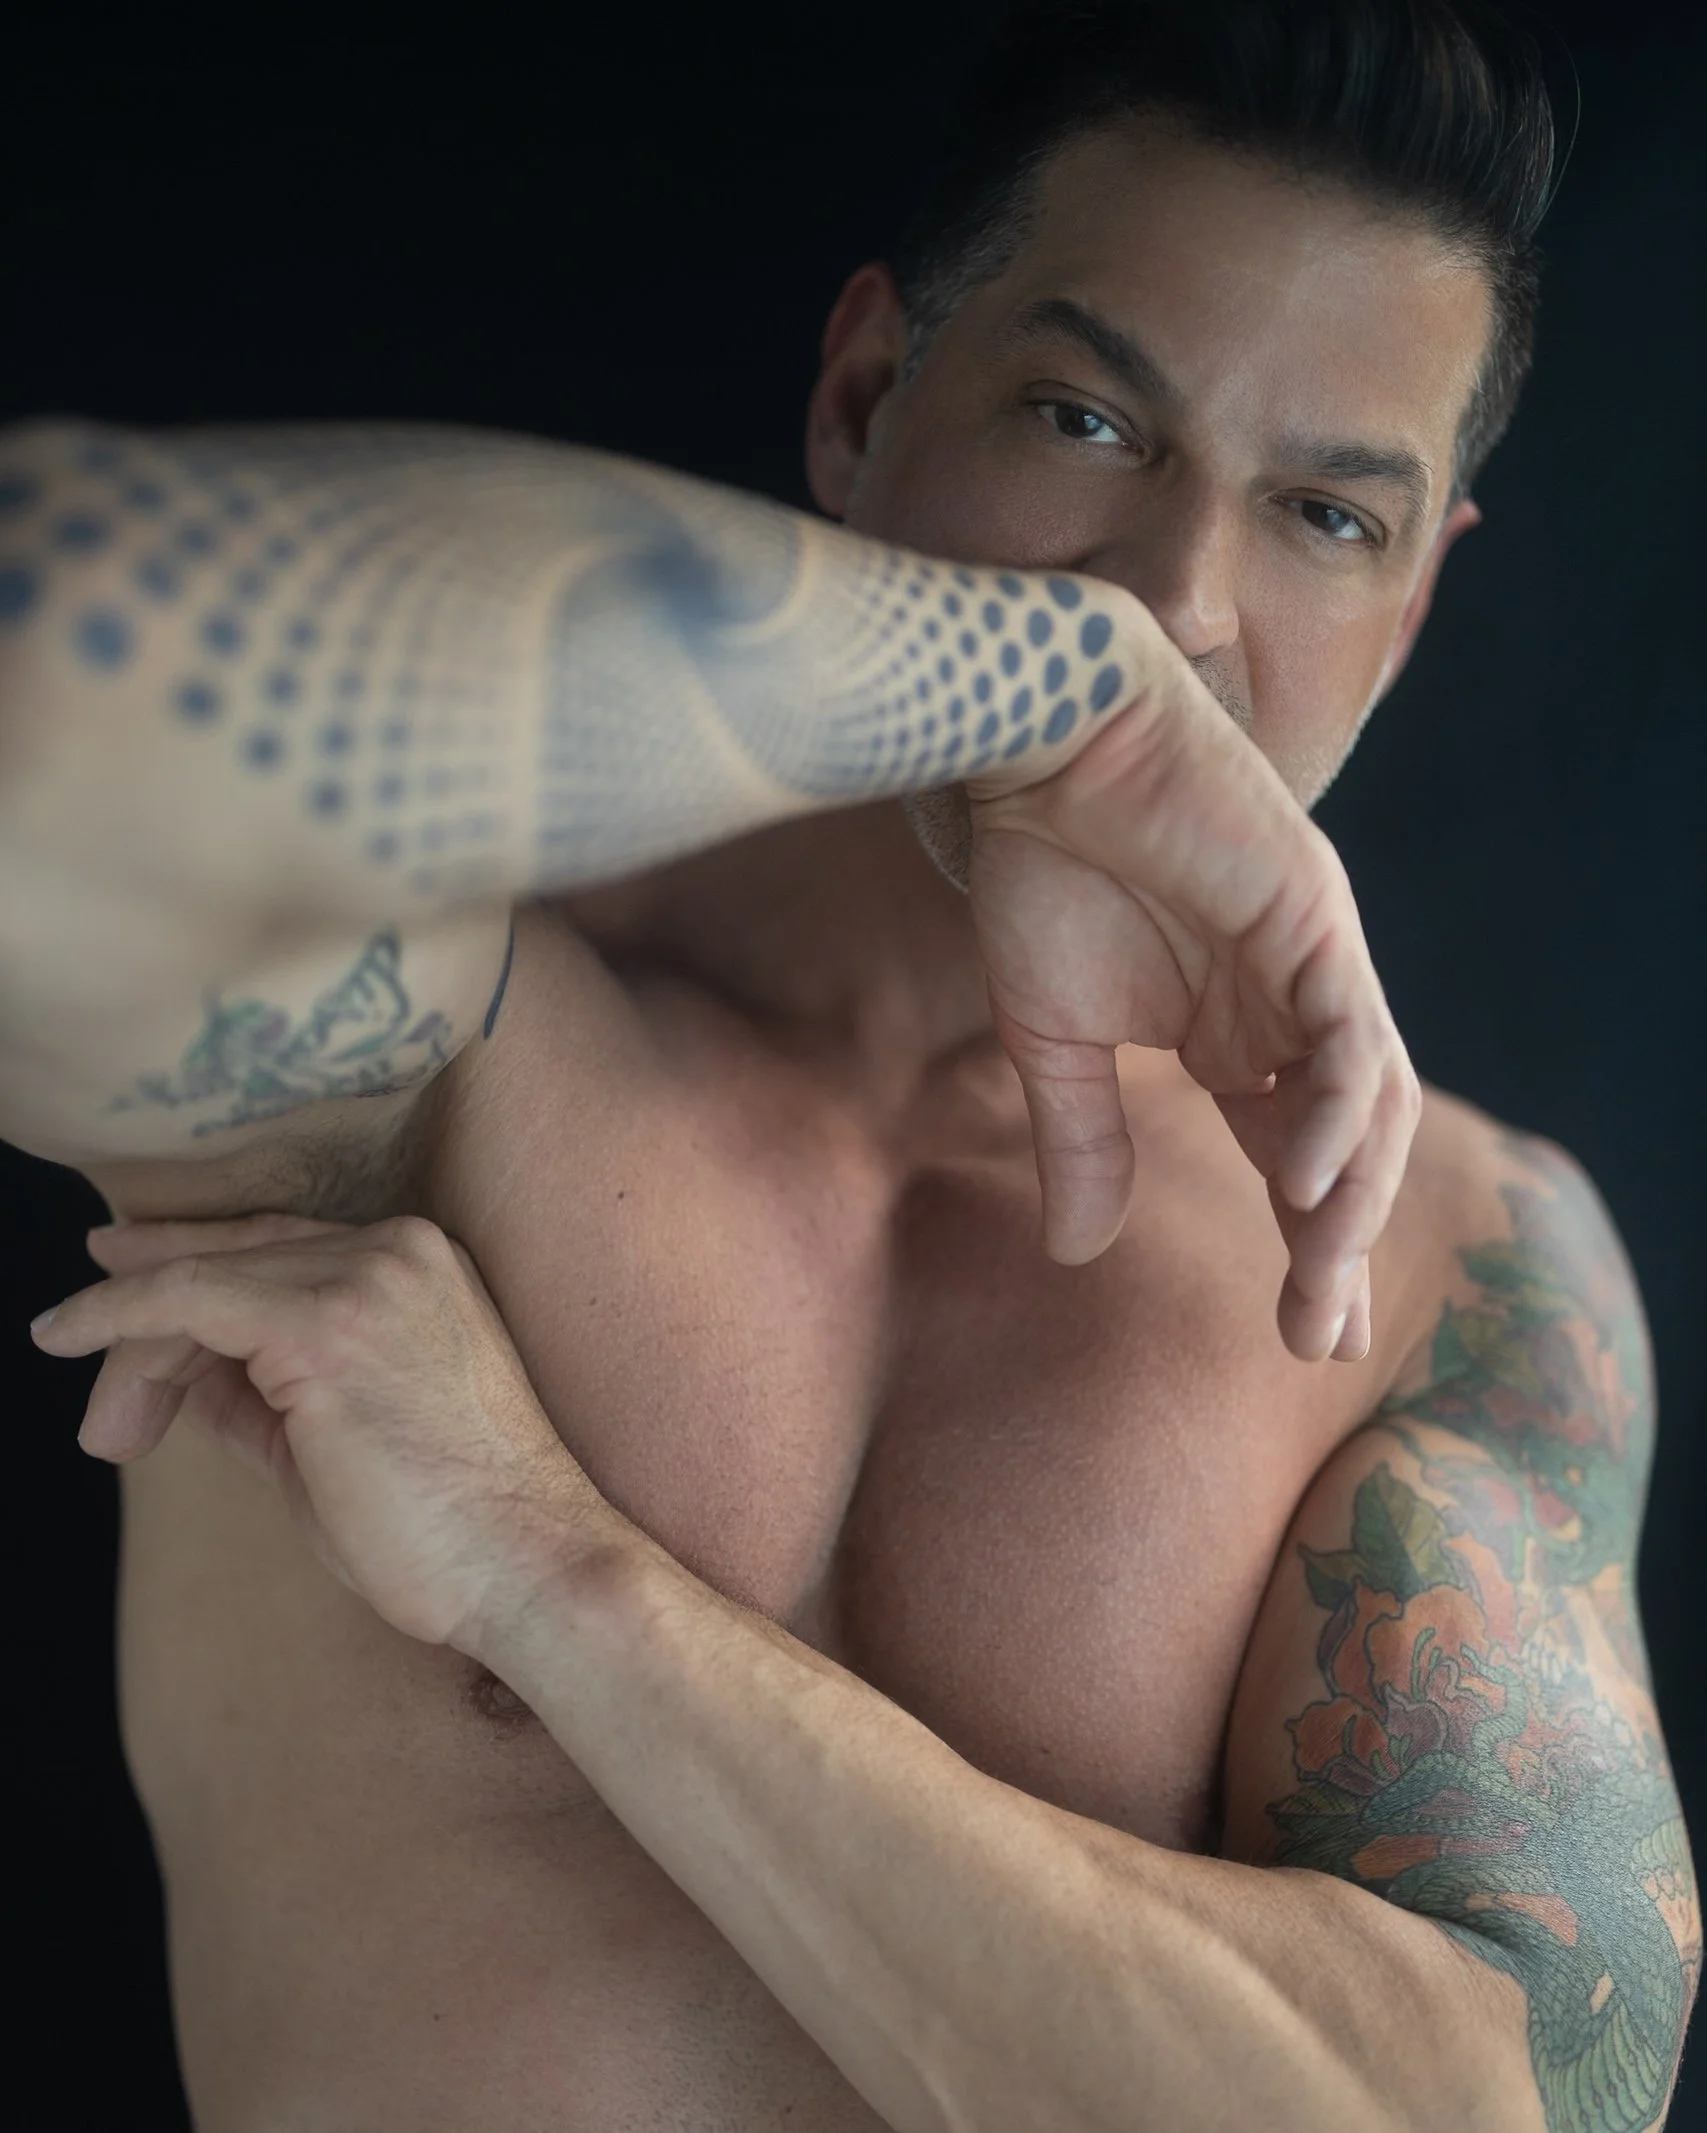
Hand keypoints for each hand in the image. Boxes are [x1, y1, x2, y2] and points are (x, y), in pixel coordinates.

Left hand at [31, 1212, 615, 1653]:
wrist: (526, 1565)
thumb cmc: (444, 1524)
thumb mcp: (333, 1436)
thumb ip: (261, 1389)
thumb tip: (179, 1369)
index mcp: (418, 1266)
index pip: (278, 1245)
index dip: (186, 1256)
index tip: (112, 1270)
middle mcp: (397, 1250)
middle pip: (233, 1257)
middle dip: (145, 1318)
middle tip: (86, 1376)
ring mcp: (366, 1279)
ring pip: (202, 1282)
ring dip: (133, 1352)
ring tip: (110, 1436)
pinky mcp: (326, 1326)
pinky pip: (188, 1300)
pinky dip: (117, 1318)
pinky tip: (66, 1337)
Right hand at [966, 597, 1418, 1364]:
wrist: (1040, 748)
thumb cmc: (1044, 870)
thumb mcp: (1052, 1042)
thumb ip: (1081, 1141)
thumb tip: (1079, 1255)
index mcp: (1240, 1037)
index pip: (1297, 1158)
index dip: (1311, 1248)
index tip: (1305, 1337)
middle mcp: (1292, 1008)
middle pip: (1351, 1146)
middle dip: (1341, 1245)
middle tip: (1318, 1336)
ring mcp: (1313, 962)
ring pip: (1372, 1101)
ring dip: (1351, 1195)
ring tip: (1318, 1277)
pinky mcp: (1314, 918)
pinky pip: (1351, 1034)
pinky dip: (1337, 1110)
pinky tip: (1304, 1181)